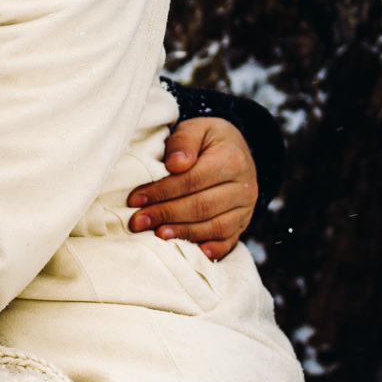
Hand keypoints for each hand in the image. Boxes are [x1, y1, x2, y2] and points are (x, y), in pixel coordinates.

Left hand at [127, 117, 257, 260]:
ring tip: (157, 235)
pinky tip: (191, 252)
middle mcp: (245, 186)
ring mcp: (246, 208)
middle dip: (166, 215)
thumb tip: (175, 164)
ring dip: (183, 234)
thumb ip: (183, 141)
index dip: (162, 191)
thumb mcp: (196, 129)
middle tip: (138, 222)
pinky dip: (211, 250)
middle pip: (202, 206)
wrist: (235, 149)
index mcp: (232, 158)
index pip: (192, 180)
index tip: (136, 199)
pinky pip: (228, 241)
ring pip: (214, 226)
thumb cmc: (207, 140)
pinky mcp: (243, 223)